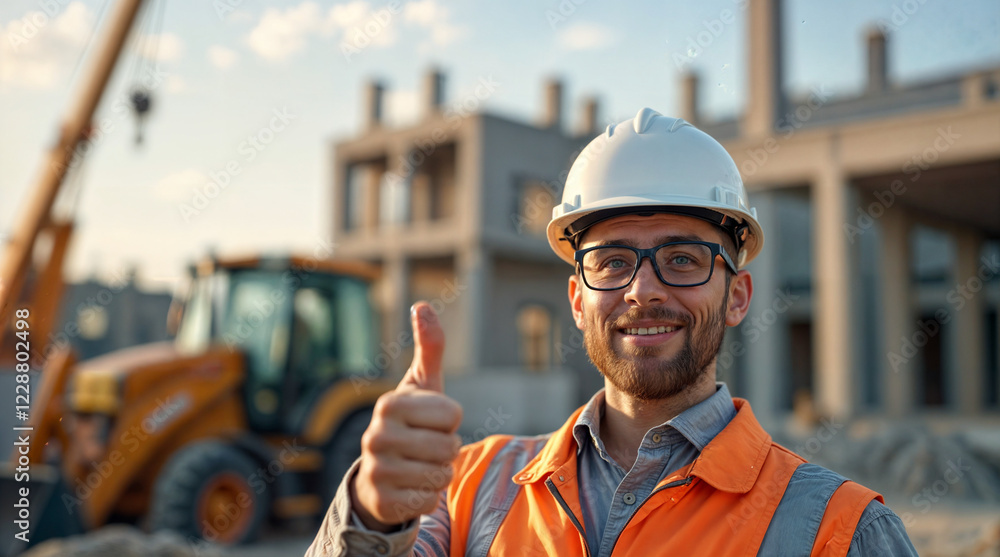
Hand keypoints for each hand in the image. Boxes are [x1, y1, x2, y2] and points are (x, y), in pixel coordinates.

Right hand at [351, 302, 463, 530]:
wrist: (377, 475)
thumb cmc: (409, 422)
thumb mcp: (422, 385)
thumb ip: (429, 347)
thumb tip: (423, 305)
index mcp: (389, 404)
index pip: (453, 414)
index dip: (450, 421)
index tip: (430, 422)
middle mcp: (376, 436)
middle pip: (450, 447)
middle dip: (446, 450)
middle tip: (425, 447)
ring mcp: (377, 471)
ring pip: (441, 475)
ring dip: (439, 474)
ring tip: (419, 466)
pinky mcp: (383, 502)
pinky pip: (430, 502)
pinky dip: (428, 497)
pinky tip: (410, 487)